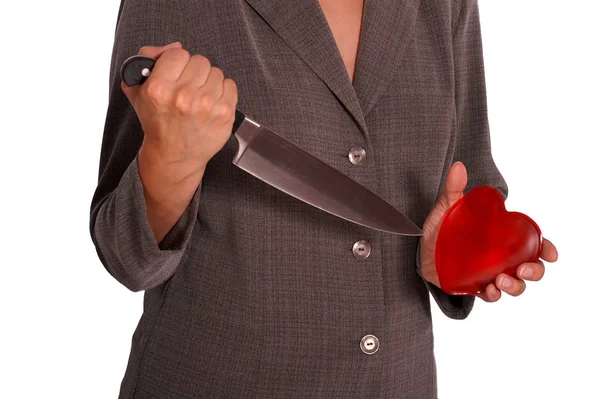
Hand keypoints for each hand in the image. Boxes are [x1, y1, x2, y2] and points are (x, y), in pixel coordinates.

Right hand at [120, 41, 237, 181]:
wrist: (174, 156)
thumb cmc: (158, 122)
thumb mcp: (138, 90)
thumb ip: (148, 59)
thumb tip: (175, 46)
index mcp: (159, 89)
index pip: (178, 53)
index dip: (177, 62)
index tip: (176, 74)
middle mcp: (183, 96)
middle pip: (200, 61)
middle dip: (194, 72)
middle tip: (188, 88)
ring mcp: (206, 105)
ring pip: (216, 72)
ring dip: (209, 82)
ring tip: (199, 97)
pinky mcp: (225, 113)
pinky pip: (230, 85)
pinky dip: (223, 91)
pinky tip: (211, 103)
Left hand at [419, 162, 558, 300]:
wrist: (418, 250)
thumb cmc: (440, 228)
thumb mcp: (447, 208)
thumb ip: (454, 189)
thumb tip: (458, 166)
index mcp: (502, 237)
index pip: (533, 244)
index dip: (546, 249)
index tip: (550, 254)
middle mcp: (501, 257)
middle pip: (531, 269)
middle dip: (535, 272)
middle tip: (523, 269)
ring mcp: (490, 273)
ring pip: (515, 286)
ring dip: (515, 287)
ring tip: (501, 282)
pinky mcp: (475, 286)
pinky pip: (491, 295)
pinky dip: (493, 295)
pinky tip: (490, 290)